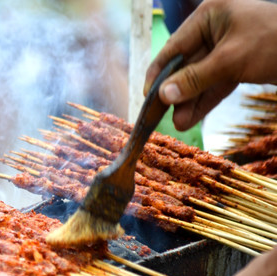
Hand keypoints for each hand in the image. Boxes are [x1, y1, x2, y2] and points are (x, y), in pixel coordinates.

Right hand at [144, 0, 276, 130]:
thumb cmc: (275, 44)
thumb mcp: (231, 61)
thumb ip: (195, 79)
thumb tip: (162, 96)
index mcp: (210, 15)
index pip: (174, 47)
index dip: (159, 73)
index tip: (147, 97)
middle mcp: (215, 29)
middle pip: (186, 65)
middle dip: (177, 93)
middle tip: (161, 116)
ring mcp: (228, 47)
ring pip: (200, 77)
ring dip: (190, 101)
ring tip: (178, 124)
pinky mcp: (239, 63)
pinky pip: (216, 83)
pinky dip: (205, 100)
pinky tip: (191, 117)